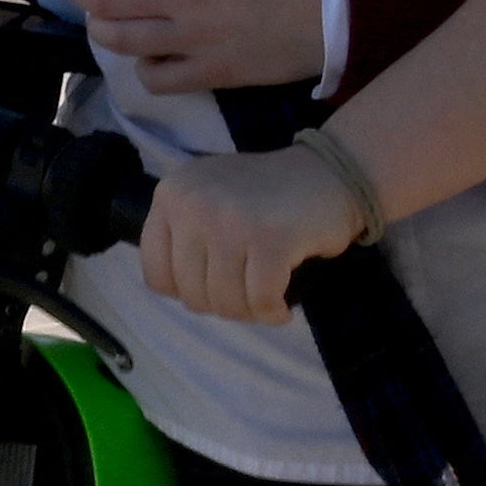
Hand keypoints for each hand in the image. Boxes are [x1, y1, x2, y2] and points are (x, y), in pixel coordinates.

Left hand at [134, 142, 361, 324]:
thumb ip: (184, 235)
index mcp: (172, 194)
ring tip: (266, 298)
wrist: (330, 172)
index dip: (187, 293)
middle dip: (223, 305)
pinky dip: (273, 312)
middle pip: (191, 294)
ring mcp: (231, 220)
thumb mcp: (210, 198)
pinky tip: (283, 307)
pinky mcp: (270, 238)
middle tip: (249, 294)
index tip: (215, 286)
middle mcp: (194, 204)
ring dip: (250, 312)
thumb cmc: (268, 195)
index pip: (155, 274)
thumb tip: (178, 293)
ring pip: (225, 301)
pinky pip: (261, 300)